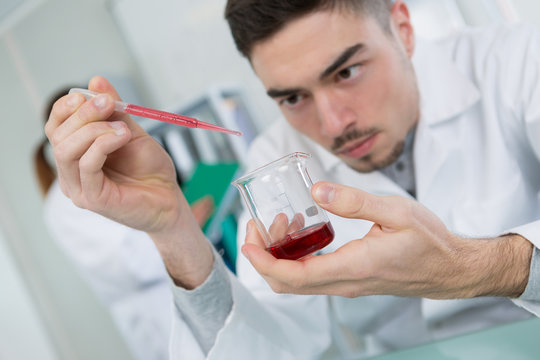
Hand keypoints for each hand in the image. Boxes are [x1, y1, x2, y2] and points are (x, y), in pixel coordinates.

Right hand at [45, 76, 212, 287]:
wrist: (170, 199)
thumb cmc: (150, 170)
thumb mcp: (130, 131)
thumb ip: (113, 110)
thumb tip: (96, 81)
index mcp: (76, 156)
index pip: (55, 127)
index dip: (66, 106)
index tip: (91, 94)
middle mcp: (71, 173)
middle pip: (58, 135)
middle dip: (83, 113)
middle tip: (109, 104)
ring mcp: (79, 188)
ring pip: (66, 149)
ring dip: (93, 129)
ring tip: (122, 127)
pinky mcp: (93, 199)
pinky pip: (87, 165)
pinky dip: (103, 144)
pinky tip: (122, 137)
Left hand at [241, 181, 531, 298]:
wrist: (451, 269)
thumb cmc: (429, 242)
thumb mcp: (396, 211)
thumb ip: (354, 201)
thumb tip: (317, 191)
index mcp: (353, 266)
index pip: (294, 275)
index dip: (263, 261)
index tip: (247, 241)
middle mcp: (345, 282)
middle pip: (287, 283)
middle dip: (264, 256)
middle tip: (259, 226)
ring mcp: (347, 285)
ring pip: (297, 281)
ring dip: (280, 254)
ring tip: (284, 221)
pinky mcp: (350, 280)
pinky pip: (312, 276)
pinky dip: (297, 256)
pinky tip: (305, 230)